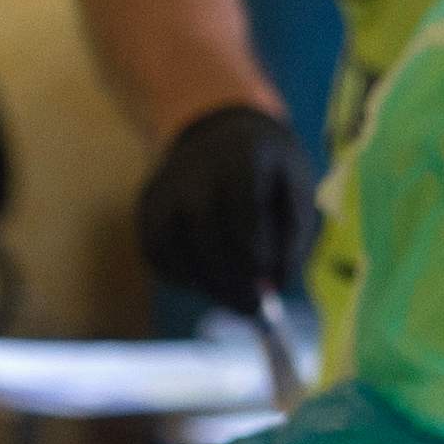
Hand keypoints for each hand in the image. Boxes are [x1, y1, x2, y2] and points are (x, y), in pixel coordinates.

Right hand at [132, 106, 315, 315]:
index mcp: (240, 156)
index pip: (242, 207)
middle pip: (204, 232)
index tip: (270, 280)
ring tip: (235, 299)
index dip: (255, 249)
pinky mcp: (147, 208)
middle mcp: (194, 169)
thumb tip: (274, 284)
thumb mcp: (296, 188)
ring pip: (173, 248)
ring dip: (204, 283)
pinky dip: (182, 277)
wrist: (222, 133)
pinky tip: (210, 282)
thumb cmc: (269, 171)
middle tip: (254, 310)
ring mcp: (164, 188)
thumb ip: (292, 235)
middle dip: (231, 279)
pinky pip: (157, 253)